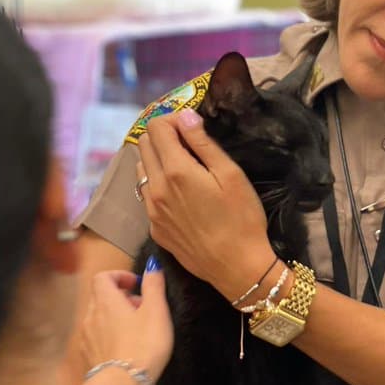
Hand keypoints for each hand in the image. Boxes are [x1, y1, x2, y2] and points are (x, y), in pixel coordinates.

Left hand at [81, 259, 172, 379]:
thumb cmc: (143, 344)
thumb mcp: (157, 311)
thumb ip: (154, 285)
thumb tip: (152, 265)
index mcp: (106, 301)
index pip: (102, 277)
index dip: (119, 275)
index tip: (136, 285)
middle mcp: (91, 315)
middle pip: (100, 296)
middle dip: (120, 297)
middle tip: (141, 308)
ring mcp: (86, 338)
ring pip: (98, 317)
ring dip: (114, 317)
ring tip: (136, 329)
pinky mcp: (88, 356)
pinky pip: (96, 337)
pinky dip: (109, 335)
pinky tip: (125, 348)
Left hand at [136, 109, 274, 300]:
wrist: (236, 268)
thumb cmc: (242, 219)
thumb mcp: (230, 175)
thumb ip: (203, 143)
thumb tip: (185, 116)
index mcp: (176, 171)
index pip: (156, 127)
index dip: (173, 120)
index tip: (192, 127)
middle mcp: (155, 188)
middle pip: (143, 145)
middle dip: (163, 137)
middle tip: (189, 144)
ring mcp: (151, 211)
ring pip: (141, 170)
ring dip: (157, 160)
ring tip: (184, 169)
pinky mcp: (154, 228)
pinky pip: (147, 196)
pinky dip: (158, 185)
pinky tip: (182, 196)